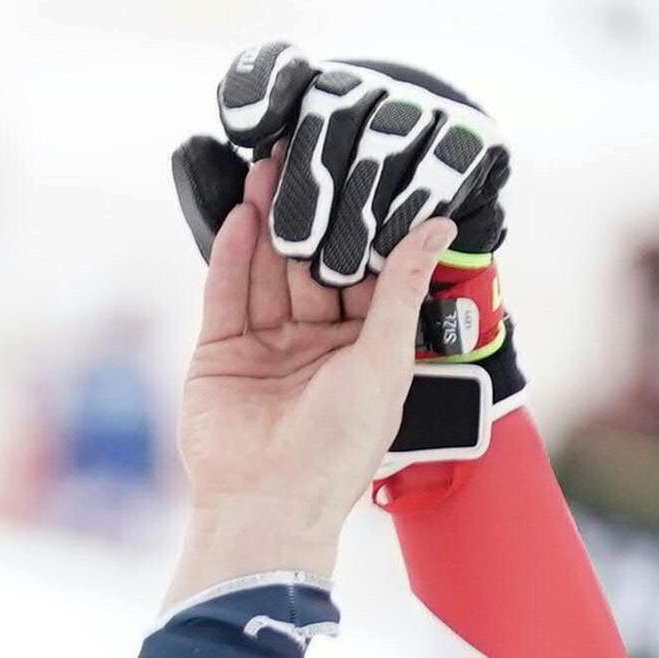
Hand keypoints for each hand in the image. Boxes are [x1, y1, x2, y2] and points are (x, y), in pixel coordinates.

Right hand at [168, 45, 525, 470]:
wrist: (267, 505)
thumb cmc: (338, 447)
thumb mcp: (385, 358)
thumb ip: (402, 286)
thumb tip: (440, 224)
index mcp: (360, 348)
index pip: (362, 273)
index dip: (362, 227)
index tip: (366, 173)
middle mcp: (311, 343)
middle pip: (309, 265)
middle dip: (310, 214)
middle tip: (311, 152)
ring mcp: (262, 348)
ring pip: (265, 272)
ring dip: (269, 223)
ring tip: (271, 166)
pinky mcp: (218, 355)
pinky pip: (226, 296)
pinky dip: (232, 257)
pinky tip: (242, 215)